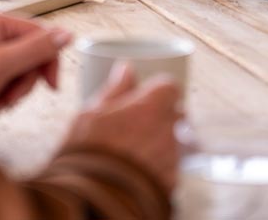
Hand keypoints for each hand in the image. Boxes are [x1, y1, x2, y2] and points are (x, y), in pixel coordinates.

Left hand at [0, 11, 71, 128]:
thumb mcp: (2, 65)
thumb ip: (36, 49)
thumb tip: (66, 35)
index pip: (39, 34)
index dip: (48, 59)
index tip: (51, 83)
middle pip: (34, 53)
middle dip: (27, 79)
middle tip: (15, 94)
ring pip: (27, 68)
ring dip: (18, 89)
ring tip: (2, 101)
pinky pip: (16, 77)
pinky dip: (11, 93)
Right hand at [61, 63, 182, 193]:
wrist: (96, 198)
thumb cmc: (90, 153)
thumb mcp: (92, 112)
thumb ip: (115, 88)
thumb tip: (126, 69)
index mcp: (150, 107)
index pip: (170, 87)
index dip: (158, 90)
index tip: (146, 94)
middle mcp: (168, 130)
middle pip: (177, 113)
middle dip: (162, 115)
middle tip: (138, 122)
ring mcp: (172, 157)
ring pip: (175, 141)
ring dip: (161, 141)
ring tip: (135, 149)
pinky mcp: (172, 181)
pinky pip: (171, 165)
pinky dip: (159, 164)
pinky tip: (138, 167)